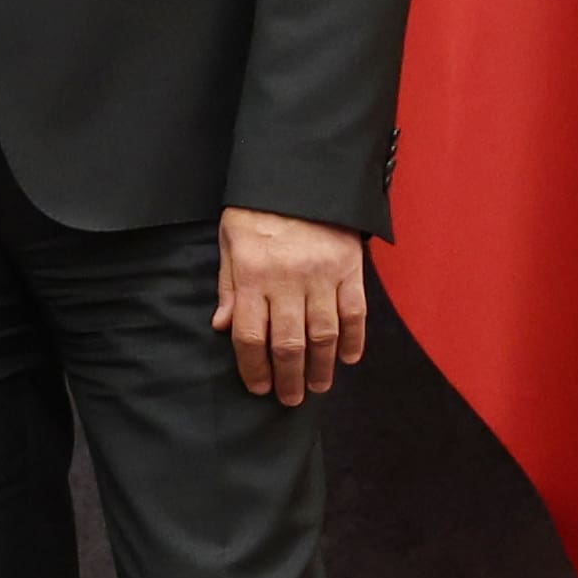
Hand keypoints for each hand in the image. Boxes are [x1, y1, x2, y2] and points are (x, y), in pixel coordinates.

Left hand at [215, 206, 373, 407]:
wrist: (300, 178)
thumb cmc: (257, 212)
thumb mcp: (230, 244)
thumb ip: (228, 287)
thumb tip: (222, 326)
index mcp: (253, 276)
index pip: (251, 335)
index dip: (254, 367)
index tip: (258, 387)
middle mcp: (288, 281)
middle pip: (289, 342)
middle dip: (289, 377)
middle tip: (290, 399)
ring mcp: (323, 276)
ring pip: (324, 334)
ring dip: (322, 366)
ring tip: (318, 386)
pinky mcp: (350, 269)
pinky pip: (355, 312)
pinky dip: (354, 339)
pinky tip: (347, 359)